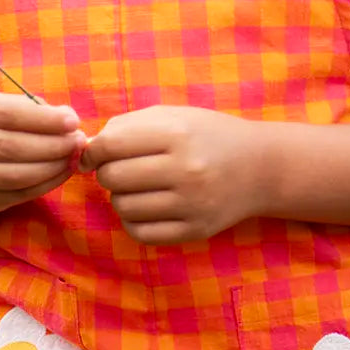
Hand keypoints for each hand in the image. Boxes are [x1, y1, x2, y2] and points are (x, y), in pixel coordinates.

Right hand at [0, 88, 86, 213]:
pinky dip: (47, 183)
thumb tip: (69, 121)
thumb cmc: (2, 121)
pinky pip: (19, 194)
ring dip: (52, 167)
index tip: (73, 122)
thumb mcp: (13, 104)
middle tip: (78, 141)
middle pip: (10, 146)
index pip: (7, 113)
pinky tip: (64, 171)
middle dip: (51, 145)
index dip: (43, 119)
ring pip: (14, 175)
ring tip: (73, 156)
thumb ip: (39, 109)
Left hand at [79, 106, 264, 244]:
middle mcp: (185, 169)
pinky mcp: (195, 230)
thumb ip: (128, 126)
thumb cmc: (208, 135)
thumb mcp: (174, 116)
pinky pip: (140, 232)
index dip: (92, 150)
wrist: (261, 167)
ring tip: (135, 187)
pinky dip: (132, 220)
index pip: (111, 145)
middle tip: (118, 169)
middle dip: (106, 172)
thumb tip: (87, 149)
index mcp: (177, 134)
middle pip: (113, 177)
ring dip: (120, 196)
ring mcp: (192, 204)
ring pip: (123, 206)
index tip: (93, 154)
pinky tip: (144, 207)